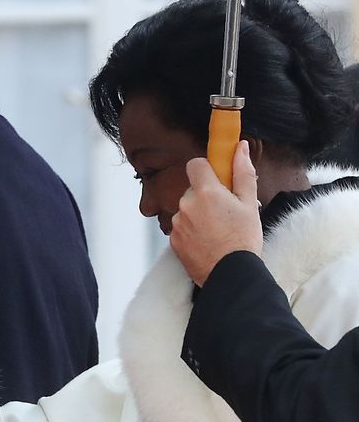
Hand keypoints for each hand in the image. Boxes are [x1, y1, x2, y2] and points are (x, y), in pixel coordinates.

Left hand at [169, 141, 262, 285]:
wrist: (230, 274)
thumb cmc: (243, 239)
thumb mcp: (249, 203)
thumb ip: (242, 172)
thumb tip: (239, 147)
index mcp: (205, 191)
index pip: (195, 164)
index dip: (207, 169)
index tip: (218, 178)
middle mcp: (186, 204)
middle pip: (193, 189)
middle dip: (206, 196)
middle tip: (225, 211)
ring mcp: (177, 223)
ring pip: (187, 209)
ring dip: (199, 214)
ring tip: (218, 230)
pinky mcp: (172, 240)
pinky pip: (182, 227)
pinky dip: (192, 230)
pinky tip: (208, 240)